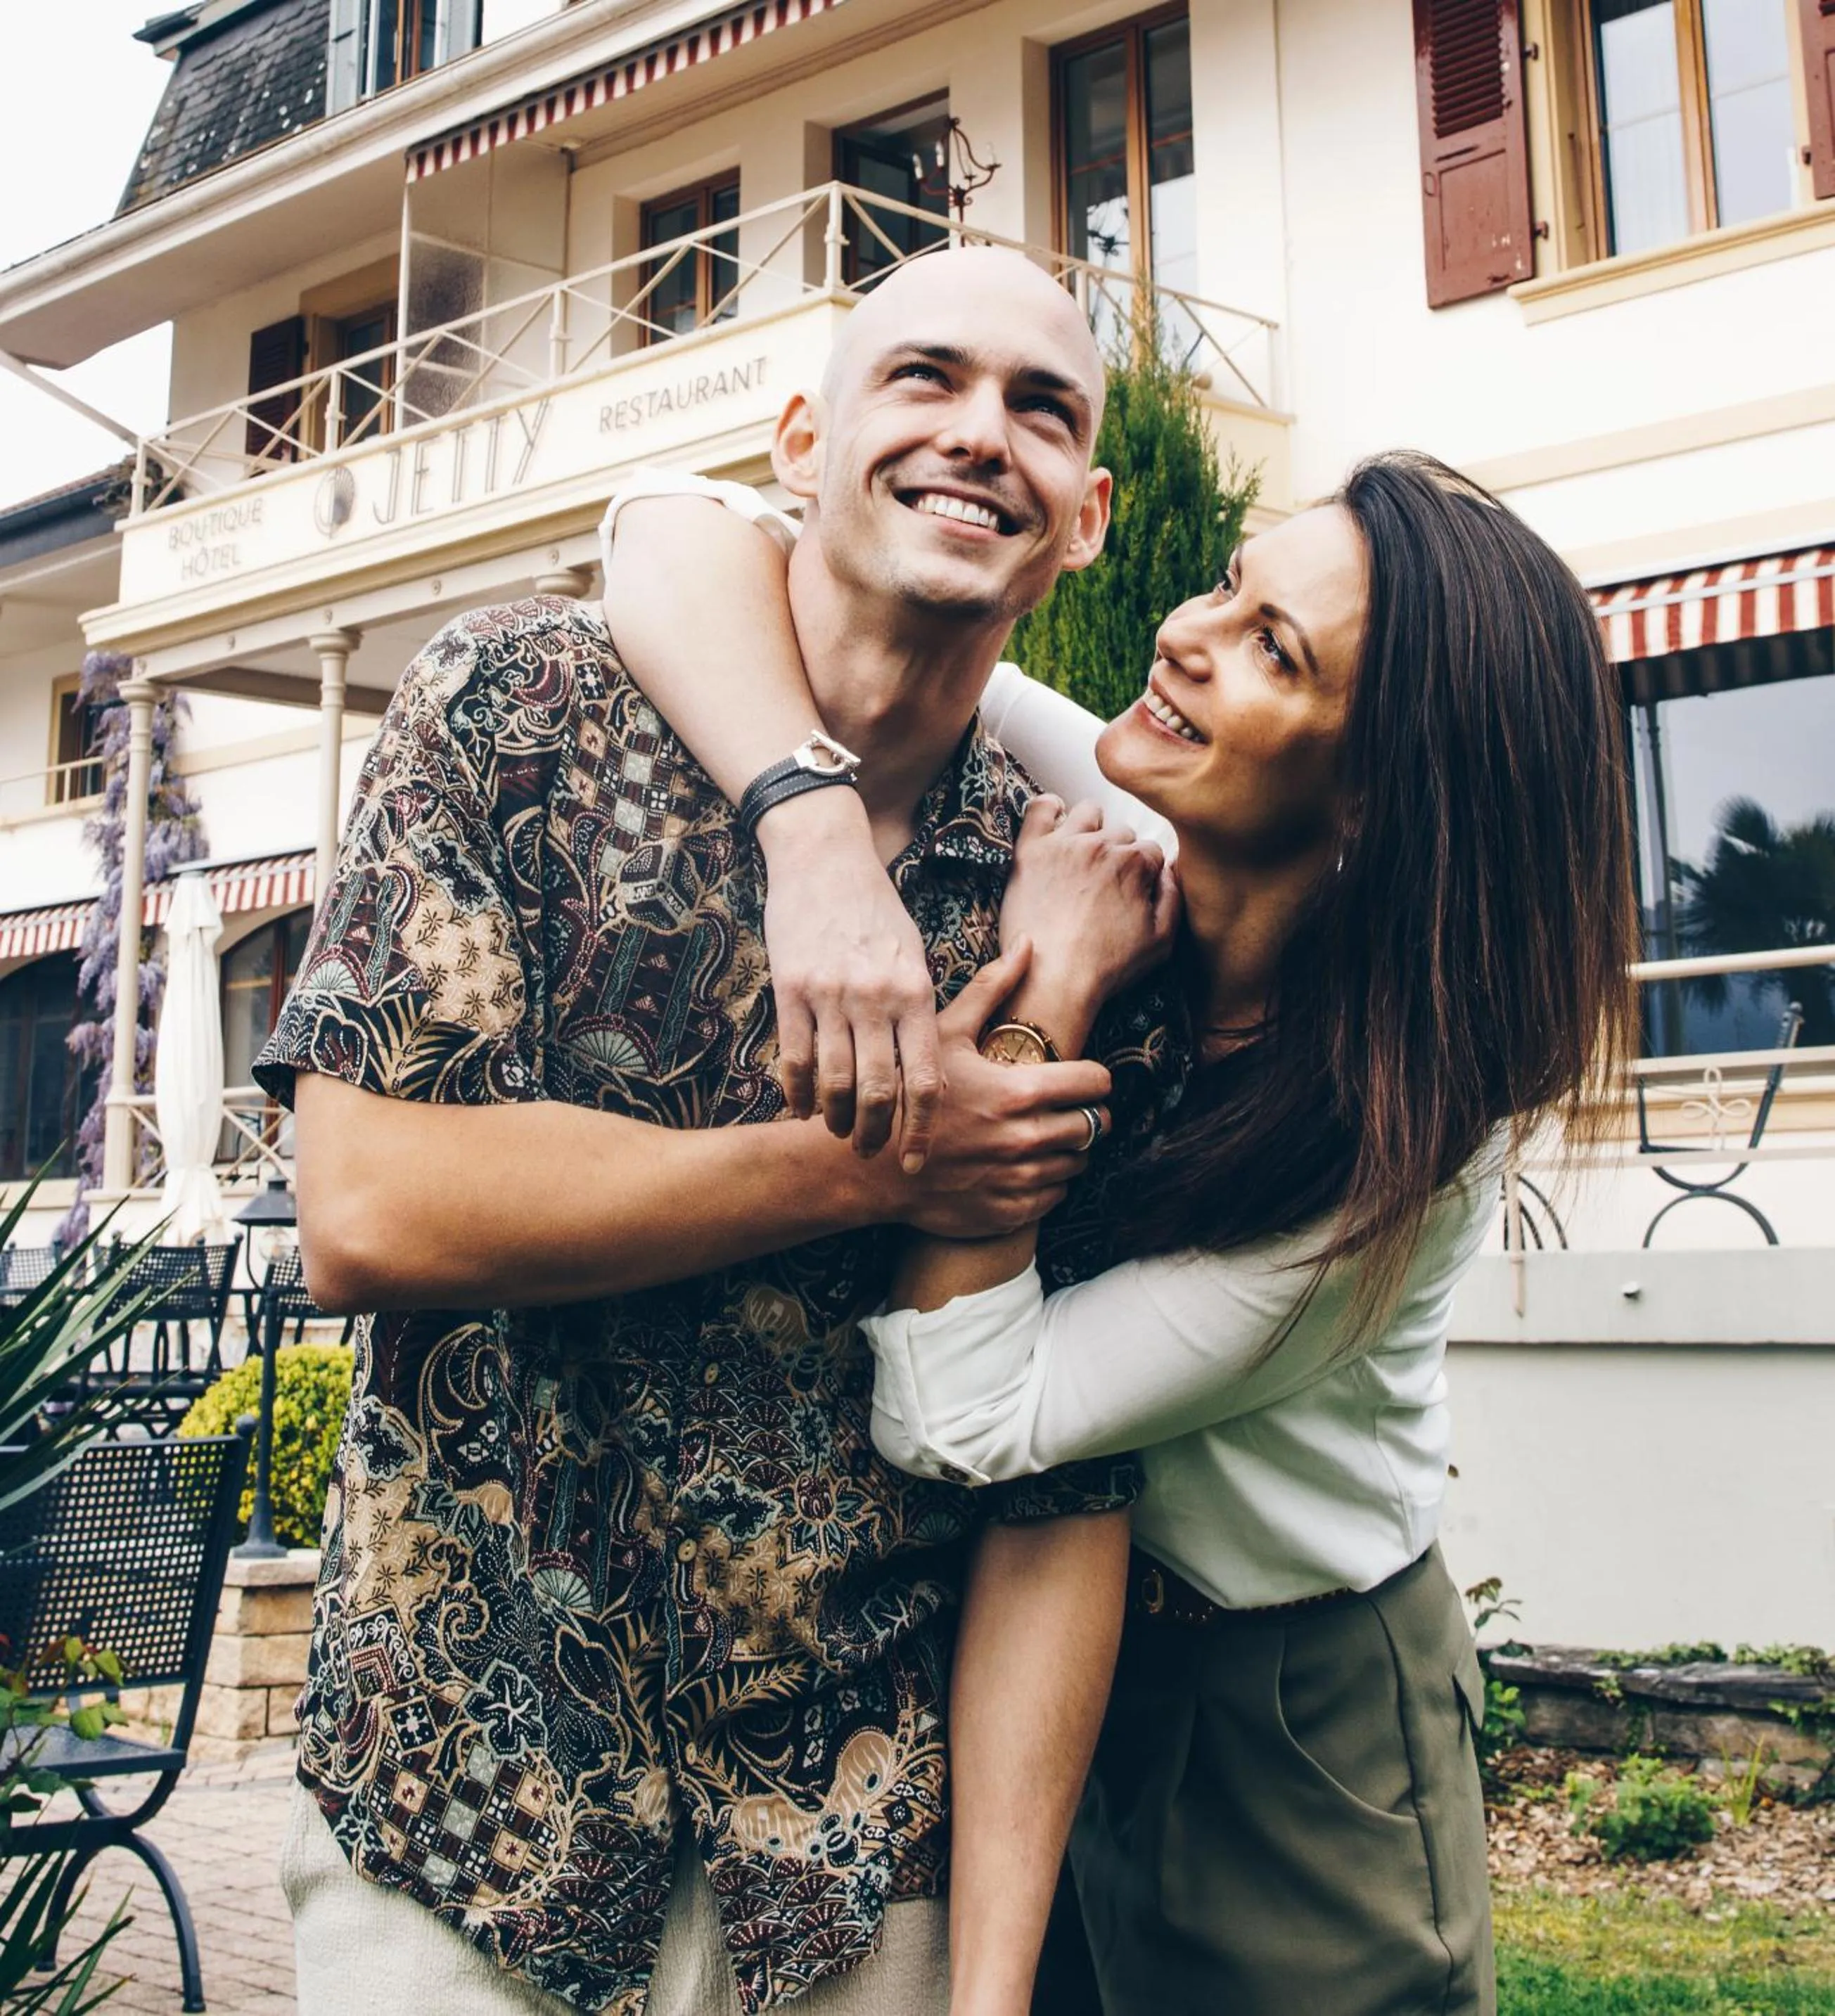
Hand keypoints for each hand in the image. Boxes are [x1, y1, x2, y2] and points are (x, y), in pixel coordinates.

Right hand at [757, 789, 943, 1170]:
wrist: (824, 858)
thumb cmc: (876, 911)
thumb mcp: (915, 953)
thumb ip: (922, 1009)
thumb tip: (928, 1068)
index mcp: (915, 991)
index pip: (926, 1077)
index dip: (922, 1127)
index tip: (917, 1159)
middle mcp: (875, 998)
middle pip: (880, 1089)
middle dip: (878, 1133)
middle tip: (873, 1154)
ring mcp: (829, 995)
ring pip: (834, 1080)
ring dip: (837, 1118)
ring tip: (840, 1134)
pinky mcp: (790, 989)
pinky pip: (793, 1057)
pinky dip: (797, 1092)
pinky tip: (802, 1108)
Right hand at [860, 946, 1112, 1238]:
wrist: (870, 1166)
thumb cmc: (906, 1092)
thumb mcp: (944, 1035)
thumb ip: (991, 989)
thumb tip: (1027, 944)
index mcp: (1018, 1091)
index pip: (1095, 1084)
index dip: (1095, 1078)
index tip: (1085, 1079)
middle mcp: (1026, 1138)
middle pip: (1094, 1125)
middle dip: (1087, 1114)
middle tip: (1067, 1108)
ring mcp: (1018, 1179)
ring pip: (1078, 1162)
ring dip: (1069, 1148)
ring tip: (1043, 1136)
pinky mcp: (1009, 1212)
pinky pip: (1055, 1196)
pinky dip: (1048, 1181)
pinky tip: (1022, 1165)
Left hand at [999, 796, 1180, 1048]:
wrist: (1053, 979)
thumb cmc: (1105, 966)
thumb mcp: (1161, 940)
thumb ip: (1174, 897)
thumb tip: (1172, 868)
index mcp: (1135, 864)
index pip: (1150, 851)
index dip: (1143, 872)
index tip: (1130, 891)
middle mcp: (1101, 845)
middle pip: (1120, 832)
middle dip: (1117, 853)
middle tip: (1103, 883)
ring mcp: (1064, 844)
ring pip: (1088, 812)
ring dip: (1091, 829)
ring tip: (1082, 856)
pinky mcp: (1030, 850)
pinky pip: (1041, 807)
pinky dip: (1050, 810)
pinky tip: (1054, 827)